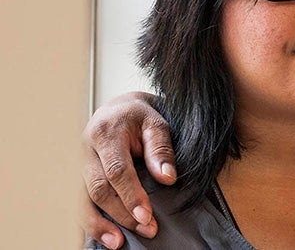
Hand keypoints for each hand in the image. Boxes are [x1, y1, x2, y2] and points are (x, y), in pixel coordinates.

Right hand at [81, 91, 175, 247]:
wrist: (117, 108)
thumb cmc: (139, 117)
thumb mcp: (156, 123)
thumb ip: (161, 149)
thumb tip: (167, 178)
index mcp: (106, 133)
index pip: (116, 170)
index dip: (130, 195)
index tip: (146, 216)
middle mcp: (86, 150)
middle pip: (98, 189)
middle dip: (121, 214)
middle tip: (146, 229)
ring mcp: (78, 164)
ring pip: (82, 199)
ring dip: (99, 224)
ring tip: (118, 242)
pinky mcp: (77, 176)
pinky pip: (79, 201)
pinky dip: (89, 220)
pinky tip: (103, 235)